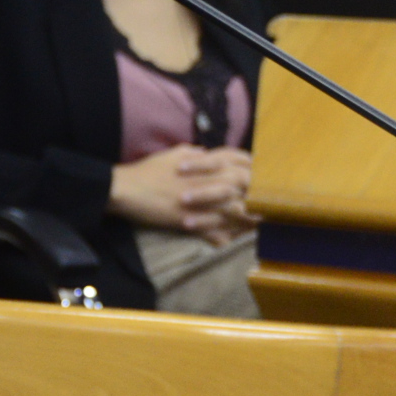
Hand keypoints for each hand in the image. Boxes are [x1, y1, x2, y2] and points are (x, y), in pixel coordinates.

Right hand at [109, 146, 253, 244]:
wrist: (125, 189)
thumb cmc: (148, 170)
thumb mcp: (174, 154)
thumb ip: (196, 153)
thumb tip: (207, 152)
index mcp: (205, 162)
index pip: (240, 162)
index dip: (255, 170)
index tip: (263, 179)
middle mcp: (207, 180)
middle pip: (244, 186)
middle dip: (259, 195)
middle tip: (269, 205)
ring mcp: (200, 201)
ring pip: (233, 210)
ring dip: (247, 219)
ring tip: (258, 228)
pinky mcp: (189, 219)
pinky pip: (213, 231)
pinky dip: (224, 237)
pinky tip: (230, 242)